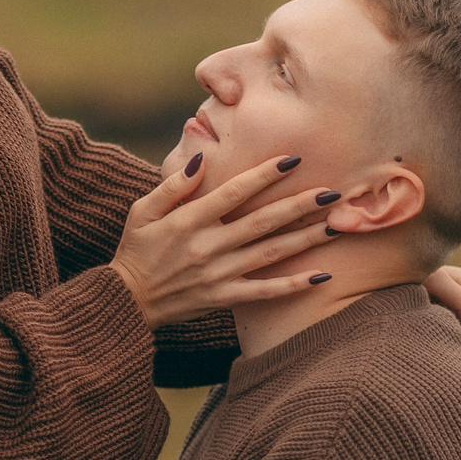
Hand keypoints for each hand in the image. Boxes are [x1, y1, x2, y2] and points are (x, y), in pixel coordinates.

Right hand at [109, 153, 341, 326]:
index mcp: (188, 221)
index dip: (264, 175)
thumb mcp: (141, 210)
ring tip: (335, 225)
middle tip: (332, 192)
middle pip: (261, 222)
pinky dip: (293, 285)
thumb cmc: (135, 249)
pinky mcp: (223, 298)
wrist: (125, 300)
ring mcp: (218, 275)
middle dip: (298, 206)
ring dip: (305, 239)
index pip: (233, 192)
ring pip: (270, 254)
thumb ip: (173, 185)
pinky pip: (264, 292)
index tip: (292, 159)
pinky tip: (322, 276)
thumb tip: (202, 158)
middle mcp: (208, 247)